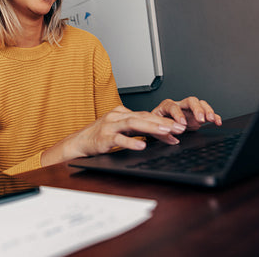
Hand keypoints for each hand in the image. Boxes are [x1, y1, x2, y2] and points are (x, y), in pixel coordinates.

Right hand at [50, 106, 187, 162]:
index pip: (147, 115)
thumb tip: (162, 135)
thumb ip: (138, 131)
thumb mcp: (120, 130)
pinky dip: (131, 142)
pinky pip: (119, 139)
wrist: (78, 143)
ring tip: (166, 132)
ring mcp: (109, 125)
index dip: (164, 121)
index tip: (180, 129)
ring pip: (133, 123)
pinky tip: (142, 145)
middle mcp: (117, 116)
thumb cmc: (100, 137)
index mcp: (122, 113)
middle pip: (143, 116)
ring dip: (152, 127)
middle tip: (180, 128)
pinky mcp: (103, 137)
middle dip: (163, 122)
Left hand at [151, 96, 221, 130]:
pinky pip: (207, 113)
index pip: (172, 106)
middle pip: (190, 101)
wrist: (158, 126)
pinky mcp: (196, 115)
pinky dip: (214, 116)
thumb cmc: (155, 125)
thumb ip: (162, 134)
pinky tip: (217, 121)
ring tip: (211, 119)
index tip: (182, 123)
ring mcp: (188, 109)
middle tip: (200, 119)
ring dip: (207, 111)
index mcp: (165, 107)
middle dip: (196, 109)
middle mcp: (178, 105)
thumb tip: (172, 139)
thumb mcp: (154, 129)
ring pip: (200, 104)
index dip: (178, 114)